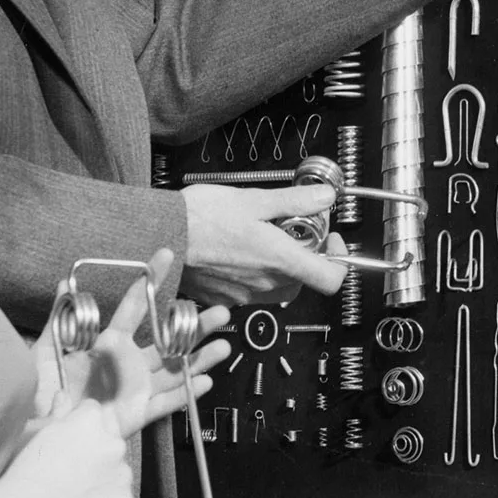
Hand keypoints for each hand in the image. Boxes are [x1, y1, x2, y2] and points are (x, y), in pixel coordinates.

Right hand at [0, 397, 133, 497]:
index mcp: (91, 420)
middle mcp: (113, 442)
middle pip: (111, 440)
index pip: (94, 413)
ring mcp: (122, 474)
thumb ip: (57, 412)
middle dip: (96, 451)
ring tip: (73, 495)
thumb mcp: (34, 435)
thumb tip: (64, 395)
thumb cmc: (22, 476)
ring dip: (104, 478)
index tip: (65, 446)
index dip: (78, 428)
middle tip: (69, 472)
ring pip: (118, 470)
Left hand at [36, 249, 231, 436]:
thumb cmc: (40, 392)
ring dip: (199, 359)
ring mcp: (133, 389)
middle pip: (167, 342)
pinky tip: (205, 382)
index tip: (165, 257)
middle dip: (194, 326)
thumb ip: (59, 320)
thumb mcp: (46, 351)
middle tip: (220, 312)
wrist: (36, 432)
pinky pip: (164, 405)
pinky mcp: (134, 414)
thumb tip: (62, 285)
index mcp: (107, 345)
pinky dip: (185, 395)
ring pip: (174, 371)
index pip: (134, 307)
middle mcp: (126, 365)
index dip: (150, 282)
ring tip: (224, 347)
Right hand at [179, 182, 349, 305]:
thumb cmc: (199, 218)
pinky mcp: (224, 299)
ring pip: (279, 286)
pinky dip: (255, 273)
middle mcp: (264, 284)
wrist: (157, 236)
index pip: (331, 278)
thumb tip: (325, 198)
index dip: (340, 260)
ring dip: (280, 264)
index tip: (330, 240)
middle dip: (304, 254)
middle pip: (304, 279)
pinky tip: (240, 250)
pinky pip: (252, 291)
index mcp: (278, 259)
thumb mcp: (254, 198)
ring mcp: (243, 295)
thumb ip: (294, 200)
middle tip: (291, 228)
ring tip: (262, 236)